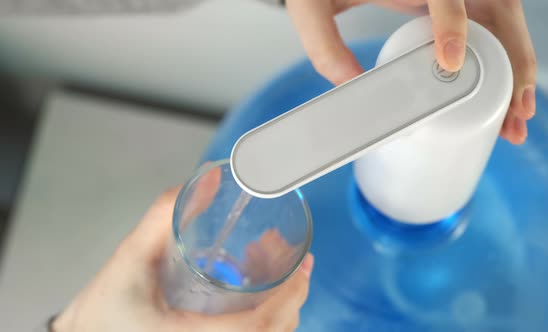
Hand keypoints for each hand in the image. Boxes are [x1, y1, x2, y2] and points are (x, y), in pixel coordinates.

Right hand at [53, 168, 313, 331]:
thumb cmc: (101, 311)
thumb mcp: (129, 257)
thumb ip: (164, 215)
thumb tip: (207, 179)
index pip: (256, 328)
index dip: (288, 297)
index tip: (303, 268)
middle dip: (294, 297)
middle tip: (301, 264)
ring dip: (282, 305)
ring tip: (270, 266)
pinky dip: (267, 317)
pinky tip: (254, 285)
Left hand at [285, 0, 535, 144]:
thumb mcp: (312, 6)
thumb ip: (323, 45)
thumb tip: (352, 88)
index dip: (452, 24)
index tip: (451, 62)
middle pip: (497, 11)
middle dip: (512, 64)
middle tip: (514, 115)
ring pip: (503, 24)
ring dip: (516, 69)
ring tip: (516, 118)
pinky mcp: (452, 3)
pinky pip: (490, 29)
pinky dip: (501, 62)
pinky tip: (503, 96)